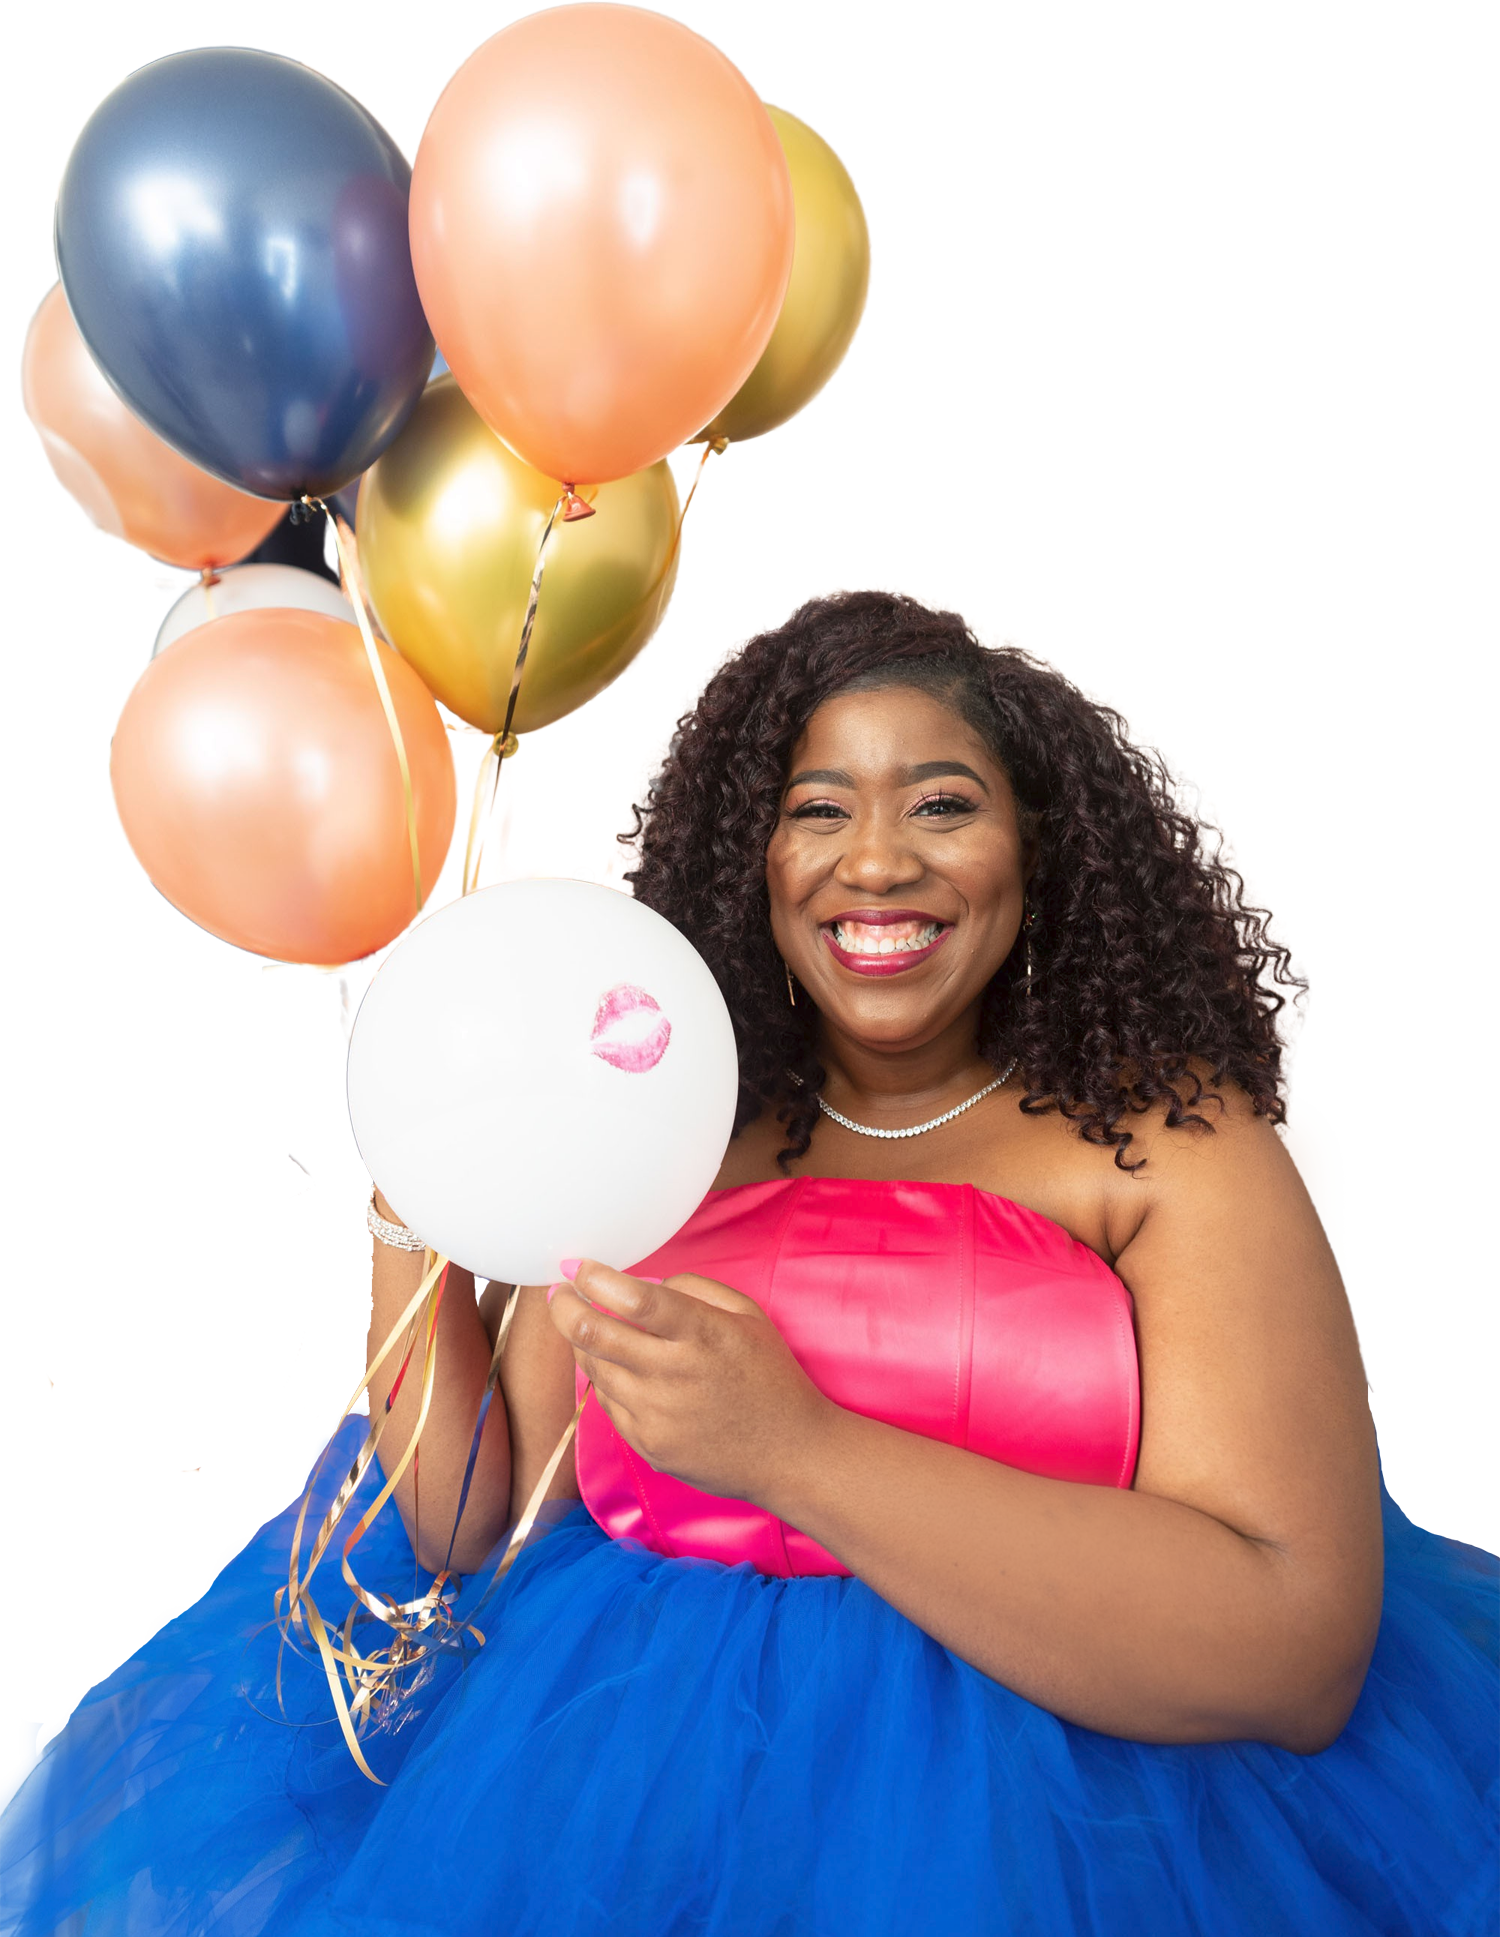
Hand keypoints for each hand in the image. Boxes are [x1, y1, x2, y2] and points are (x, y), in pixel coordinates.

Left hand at [546, 1260, 833, 1510]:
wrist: (790, 1453)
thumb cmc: (771, 1377)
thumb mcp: (748, 1316)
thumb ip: (694, 1290)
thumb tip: (642, 1284)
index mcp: (703, 1334)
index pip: (634, 1299)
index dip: (595, 1278)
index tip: (575, 1264)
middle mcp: (674, 1374)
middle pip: (595, 1334)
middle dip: (565, 1306)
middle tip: (558, 1292)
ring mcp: (657, 1415)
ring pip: (595, 1369)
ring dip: (584, 1343)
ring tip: (588, 1327)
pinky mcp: (648, 1445)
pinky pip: (608, 1403)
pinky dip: (606, 1379)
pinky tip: (619, 1368)